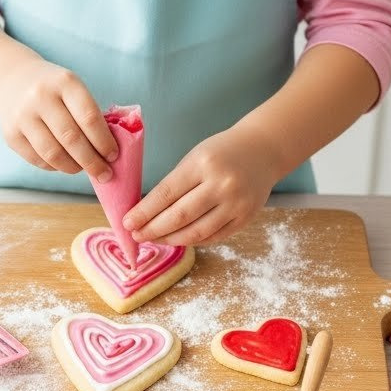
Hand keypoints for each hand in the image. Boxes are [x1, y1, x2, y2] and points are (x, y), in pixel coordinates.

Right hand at [0, 56, 116, 181]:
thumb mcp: (73, 88)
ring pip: (53, 154)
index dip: (104, 141)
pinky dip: (55, 167)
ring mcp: (22, 116)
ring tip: (83, 169)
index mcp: (65, 82)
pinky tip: (64, 163)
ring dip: (73, 167)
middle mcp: (41, 97)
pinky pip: (38, 160)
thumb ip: (89, 114)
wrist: (13, 81)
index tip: (114, 156)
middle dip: (92, 162)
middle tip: (104, 174)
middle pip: (71, 139)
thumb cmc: (54, 90)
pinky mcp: (11, 134)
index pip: (89, 118)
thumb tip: (108, 153)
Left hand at [123, 124, 282, 246]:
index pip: (166, 193)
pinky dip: (193, 240)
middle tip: (137, 235)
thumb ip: (175, 183)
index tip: (127, 222)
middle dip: (153, 229)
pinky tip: (178, 239)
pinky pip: (213, 236)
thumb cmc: (221, 152)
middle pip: (180, 216)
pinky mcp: (245, 218)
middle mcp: (221, 184)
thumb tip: (146, 212)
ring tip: (154, 239)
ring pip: (196, 232)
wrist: (262, 151)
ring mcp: (236, 204)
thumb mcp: (195, 157)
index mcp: (203, 164)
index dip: (144, 211)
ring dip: (171, 239)